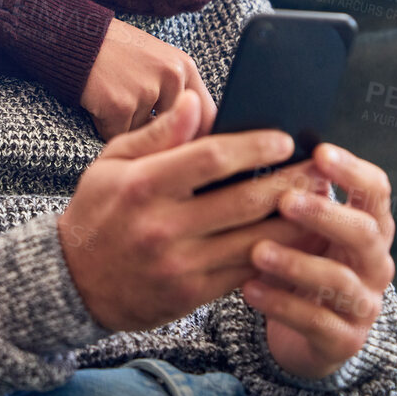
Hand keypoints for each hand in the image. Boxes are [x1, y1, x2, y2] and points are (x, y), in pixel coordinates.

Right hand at [57, 98, 332, 332]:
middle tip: (319, 169)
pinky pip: (246, 272)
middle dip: (289, 182)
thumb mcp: (112, 162)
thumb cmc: (98, 212)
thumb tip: (196, 101)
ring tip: (322, 203)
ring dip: (295, 222)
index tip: (284, 139)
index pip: (211, 159)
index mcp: (143, 185)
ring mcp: (180, 264)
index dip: (254, 147)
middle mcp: (163, 226)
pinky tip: (299, 241)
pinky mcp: (192, 294)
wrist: (74, 283)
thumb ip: (159, 134)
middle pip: (243, 201)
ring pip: (254, 241)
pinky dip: (278, 256)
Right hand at [79, 19, 217, 141]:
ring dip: (129, 130)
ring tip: (115, 99)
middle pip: (176, 132)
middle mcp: (172, 77)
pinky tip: (101, 104)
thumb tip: (195, 137)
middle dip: (157, 136)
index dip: (198, 138)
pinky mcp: (120, 105)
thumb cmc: (117, 54)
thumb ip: (178, 93)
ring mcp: (146, 90)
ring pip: (145, 136)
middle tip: (135, 115)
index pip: (208, 117)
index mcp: (184, 68)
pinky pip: (119, 137)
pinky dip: (107, 127)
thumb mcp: (157, 63)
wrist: (77, 38)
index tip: (185, 148)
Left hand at [241, 142, 396, 381]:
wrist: (303, 332)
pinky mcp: (344, 340)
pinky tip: (249, 288)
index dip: (353, 170)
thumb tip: (256, 142)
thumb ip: (286, 188)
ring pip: (340, 281)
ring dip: (297, 263)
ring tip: (257, 250)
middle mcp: (375, 263)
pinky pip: (317, 322)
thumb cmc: (296, 260)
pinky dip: (282, 304)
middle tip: (285, 200)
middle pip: (365, 233)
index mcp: (368, 225)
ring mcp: (364, 304)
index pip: (377, 190)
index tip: (319, 152)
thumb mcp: (297, 227)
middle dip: (325, 214)